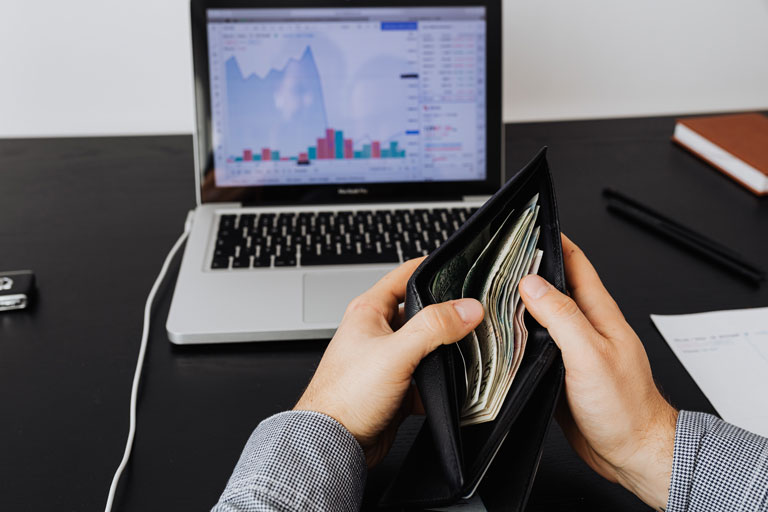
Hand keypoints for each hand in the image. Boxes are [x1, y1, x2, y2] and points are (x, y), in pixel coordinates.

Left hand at [294, 258, 483, 466]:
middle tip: (469, 316)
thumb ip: (433, 328)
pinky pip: (425, 378)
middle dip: (445, 316)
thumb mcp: (395, 353)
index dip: (429, 268)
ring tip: (462, 352)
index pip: (404, 276)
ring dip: (443, 352)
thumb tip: (466, 309)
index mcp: (369, 312)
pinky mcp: (395, 387)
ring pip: (426, 347)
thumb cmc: (344, 396)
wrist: (333, 443)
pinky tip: (447, 387)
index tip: (456, 265)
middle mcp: (376, 333)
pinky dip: (439, 383)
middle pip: (420, 313)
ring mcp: (386, 361)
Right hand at [519, 234, 677, 510]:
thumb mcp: (591, 354)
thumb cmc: (625, 407)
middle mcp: (586, 327)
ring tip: (494, 292)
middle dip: (529, 269)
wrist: (632, 452)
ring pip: (542, 316)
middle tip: (502, 258)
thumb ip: (562, 316)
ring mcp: (574, 349)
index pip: (575, 264)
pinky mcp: (561, 372)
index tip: (532, 226)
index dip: (555, 241)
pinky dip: (520, 337)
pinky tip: (503, 337)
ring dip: (521, 303)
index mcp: (599, 314)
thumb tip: (532, 284)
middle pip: (555, 287)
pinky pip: (537, 345)